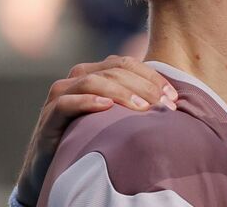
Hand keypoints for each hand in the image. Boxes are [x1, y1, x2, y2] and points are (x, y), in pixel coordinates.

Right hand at [14, 56, 177, 205]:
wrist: (56, 163)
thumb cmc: (94, 136)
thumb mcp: (118, 115)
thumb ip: (139, 100)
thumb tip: (177, 100)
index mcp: (97, 71)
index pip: (128, 63)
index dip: (152, 77)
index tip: (173, 97)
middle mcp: (78, 77)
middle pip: (114, 70)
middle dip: (143, 87)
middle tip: (164, 105)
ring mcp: (61, 94)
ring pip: (93, 81)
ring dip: (121, 93)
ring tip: (142, 108)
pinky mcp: (49, 116)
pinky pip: (67, 103)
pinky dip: (88, 101)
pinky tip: (107, 107)